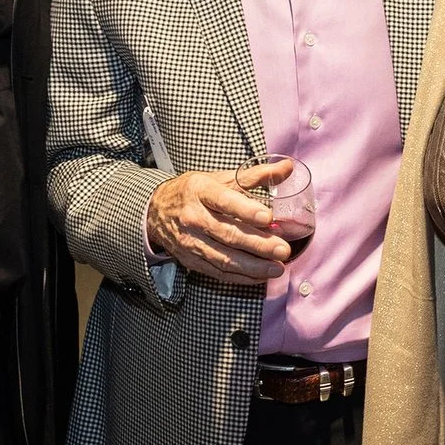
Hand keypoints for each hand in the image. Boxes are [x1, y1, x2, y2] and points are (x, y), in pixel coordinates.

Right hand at [146, 165, 289, 285]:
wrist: (156, 211)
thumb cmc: (194, 192)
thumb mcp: (220, 178)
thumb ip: (255, 175)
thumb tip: (288, 167)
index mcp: (201, 191)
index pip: (223, 201)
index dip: (245, 210)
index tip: (268, 217)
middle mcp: (194, 218)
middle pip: (227, 234)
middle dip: (257, 244)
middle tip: (282, 249)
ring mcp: (191, 242)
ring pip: (223, 258)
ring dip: (252, 266)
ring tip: (277, 268)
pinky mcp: (191, 260)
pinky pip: (218, 272)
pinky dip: (241, 277)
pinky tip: (260, 276)